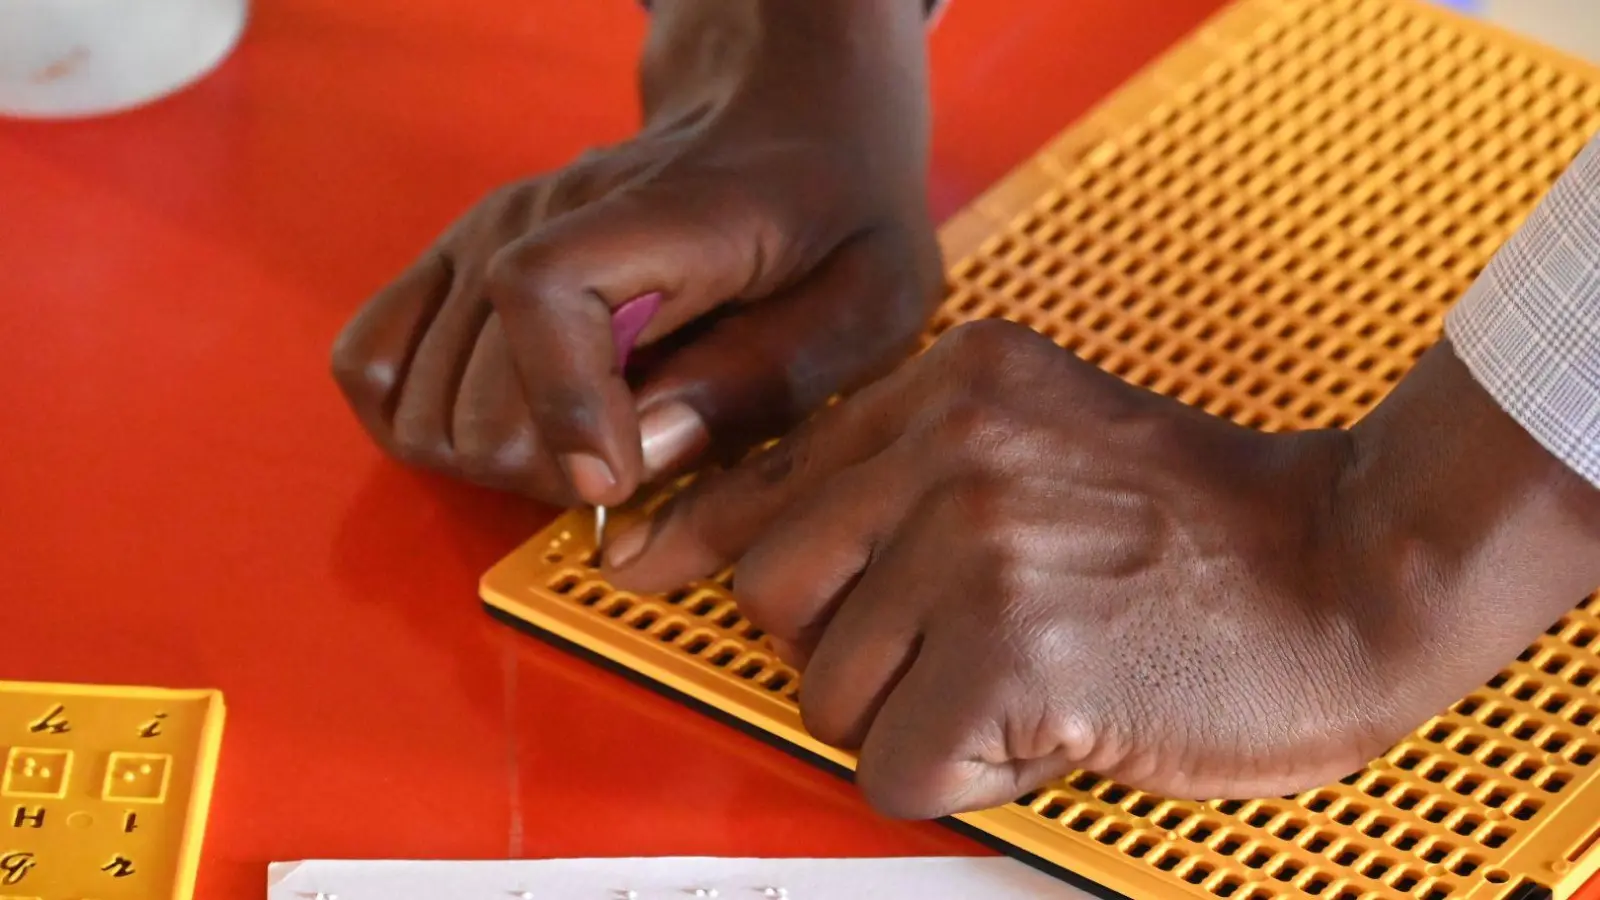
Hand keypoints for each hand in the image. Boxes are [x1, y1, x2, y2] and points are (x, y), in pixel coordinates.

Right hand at [331, 0, 939, 505]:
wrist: (782, 113)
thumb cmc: (837, 211)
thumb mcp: (873, 296)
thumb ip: (771, 375)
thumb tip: (644, 450)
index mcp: (661, 214)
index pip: (541, 294)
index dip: (561, 408)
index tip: (614, 481)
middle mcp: (544, 215)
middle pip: (474, 394)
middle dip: (551, 471)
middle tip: (631, 471)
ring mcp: (486, 234)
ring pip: (420, 404)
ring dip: (496, 462)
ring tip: (584, 446)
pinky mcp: (457, 258)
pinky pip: (372, 362)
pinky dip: (420, 422)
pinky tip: (512, 425)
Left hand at [607, 320, 1599, 816]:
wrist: (1356, 568)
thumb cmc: (1207, 527)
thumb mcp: (1046, 440)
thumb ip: (910, 470)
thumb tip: (749, 541)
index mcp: (954, 388)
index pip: (772, 473)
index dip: (697, 534)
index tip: (644, 567)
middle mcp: (952, 448)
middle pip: (775, 593)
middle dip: (845, 646)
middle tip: (950, 649)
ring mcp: (980, 546)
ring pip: (828, 691)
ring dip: (915, 713)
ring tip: (1027, 675)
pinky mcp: (1014, 653)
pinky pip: (892, 764)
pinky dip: (961, 771)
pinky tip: (1045, 722)